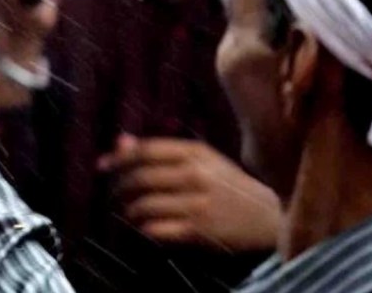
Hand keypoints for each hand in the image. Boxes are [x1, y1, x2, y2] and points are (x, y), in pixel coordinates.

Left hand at [99, 134, 280, 251]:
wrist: (269, 217)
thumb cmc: (230, 185)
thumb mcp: (202, 160)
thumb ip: (161, 150)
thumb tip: (120, 141)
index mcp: (196, 153)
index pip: (145, 151)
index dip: (118, 158)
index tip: (101, 166)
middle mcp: (195, 175)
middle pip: (139, 178)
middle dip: (117, 187)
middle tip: (111, 194)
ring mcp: (196, 204)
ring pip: (143, 204)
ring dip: (127, 210)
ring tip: (126, 211)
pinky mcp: (197, 231)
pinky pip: (155, 228)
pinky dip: (142, 228)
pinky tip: (142, 227)